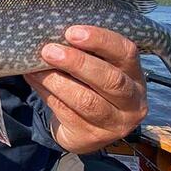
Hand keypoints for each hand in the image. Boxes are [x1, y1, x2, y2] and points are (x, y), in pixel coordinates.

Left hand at [23, 25, 147, 153]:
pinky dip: (47, 93)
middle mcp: (132, 101)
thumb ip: (84, 52)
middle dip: (77, 62)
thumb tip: (50, 32)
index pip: (127, 52)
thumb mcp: (96, 68)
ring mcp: (114, 124)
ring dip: (57, 81)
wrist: (85, 129)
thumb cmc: (90, 87)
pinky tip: (35, 80)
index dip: (101, 40)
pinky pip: (67, 113)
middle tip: (49, 50)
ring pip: (86, 100)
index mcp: (135, 75)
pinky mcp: (91, 138)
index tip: (72, 32)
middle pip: (110, 80)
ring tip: (35, 68)